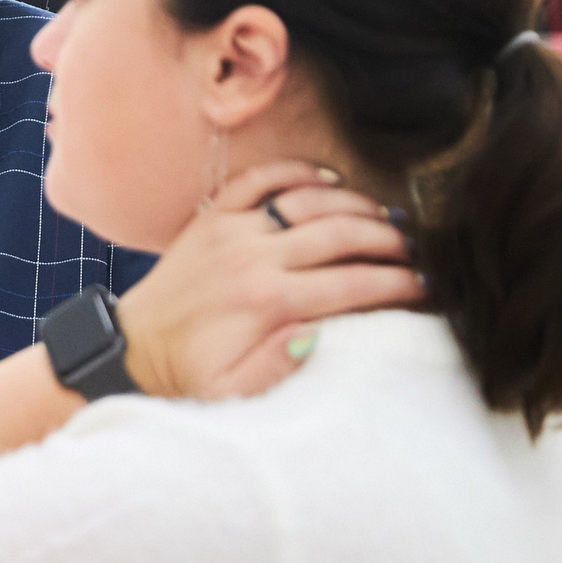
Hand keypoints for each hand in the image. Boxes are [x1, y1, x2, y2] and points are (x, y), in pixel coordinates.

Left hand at [118, 159, 418, 401]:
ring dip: (355, 204)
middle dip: (388, 240)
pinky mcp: (214, 215)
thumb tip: (324, 334)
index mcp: (267, 302)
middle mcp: (252, 256)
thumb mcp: (236, 391)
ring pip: (308, 199)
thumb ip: (281, 367)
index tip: (427, 288)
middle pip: (340, 234)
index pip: (351, 285)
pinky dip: (297, 170)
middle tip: (417, 251)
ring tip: (388, 219)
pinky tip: (330, 178)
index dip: (397, 284)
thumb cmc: (190, 373)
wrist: (134, 344)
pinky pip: (259, 177)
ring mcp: (232, 229)